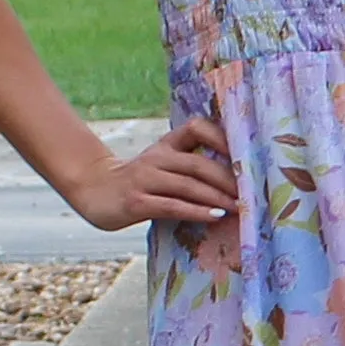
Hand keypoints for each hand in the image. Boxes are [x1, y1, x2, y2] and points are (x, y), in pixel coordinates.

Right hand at [63, 116, 241, 232]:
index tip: (246, 153)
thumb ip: (190, 167)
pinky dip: (197, 212)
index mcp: (166, 145)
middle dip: (228, 179)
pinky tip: (215, 217)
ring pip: (188, 186)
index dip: (222, 136)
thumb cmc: (139, 182)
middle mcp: (156, 158)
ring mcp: (145, 179)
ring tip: (239, 207)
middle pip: (198, 163)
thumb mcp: (162, 165)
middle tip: (251, 192)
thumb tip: (236, 179)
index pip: (195, 128)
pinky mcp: (136, 202)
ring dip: (217, 197)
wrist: (93, 191)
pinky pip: (172, 206)